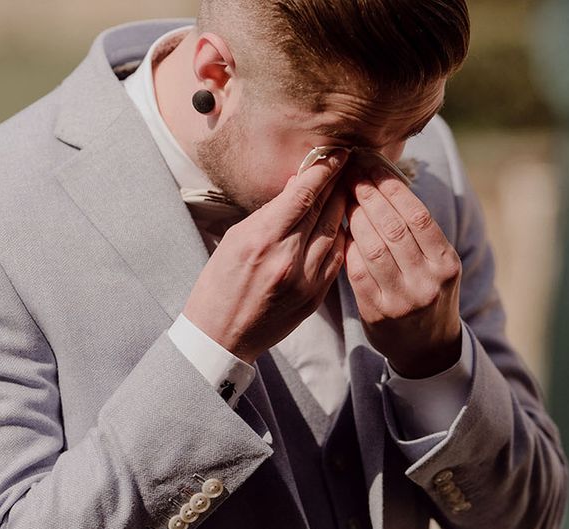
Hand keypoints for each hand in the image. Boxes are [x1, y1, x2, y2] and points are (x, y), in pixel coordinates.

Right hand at [183, 150, 348, 363]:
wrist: (221, 335)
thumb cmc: (219, 284)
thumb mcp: (235, 239)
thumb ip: (269, 213)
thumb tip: (297, 187)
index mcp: (262, 239)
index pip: (303, 194)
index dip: (324, 169)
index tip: (338, 152)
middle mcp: (288, 258)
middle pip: (324, 210)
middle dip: (338, 183)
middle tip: (350, 163)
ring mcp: (305, 280)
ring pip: (335, 233)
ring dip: (342, 209)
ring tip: (348, 190)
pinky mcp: (314, 298)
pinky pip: (336, 260)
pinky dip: (339, 239)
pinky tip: (340, 226)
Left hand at [344, 164, 462, 377]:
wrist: (427, 348)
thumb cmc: (429, 293)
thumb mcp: (438, 264)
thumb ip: (418, 233)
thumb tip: (385, 182)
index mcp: (446, 263)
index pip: (417, 214)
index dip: (391, 186)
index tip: (371, 164)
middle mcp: (428, 281)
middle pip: (393, 227)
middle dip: (368, 195)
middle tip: (350, 173)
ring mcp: (403, 299)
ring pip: (373, 247)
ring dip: (354, 217)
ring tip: (343, 196)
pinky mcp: (378, 313)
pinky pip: (358, 272)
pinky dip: (348, 248)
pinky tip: (341, 231)